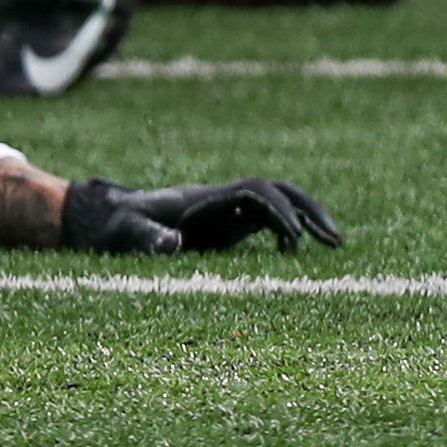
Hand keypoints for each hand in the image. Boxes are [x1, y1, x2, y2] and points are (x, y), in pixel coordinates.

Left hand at [61, 176, 340, 256]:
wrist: (110, 220)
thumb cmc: (117, 227)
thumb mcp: (127, 233)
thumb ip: (147, 238)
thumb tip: (175, 245)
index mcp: (203, 200)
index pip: (251, 193)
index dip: (275, 210)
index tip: (293, 238)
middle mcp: (222, 201)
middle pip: (274, 189)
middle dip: (306, 207)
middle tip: (335, 239)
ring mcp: (229, 212)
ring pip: (278, 202)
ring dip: (308, 216)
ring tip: (336, 244)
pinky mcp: (231, 226)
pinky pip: (271, 221)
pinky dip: (294, 231)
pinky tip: (303, 257)